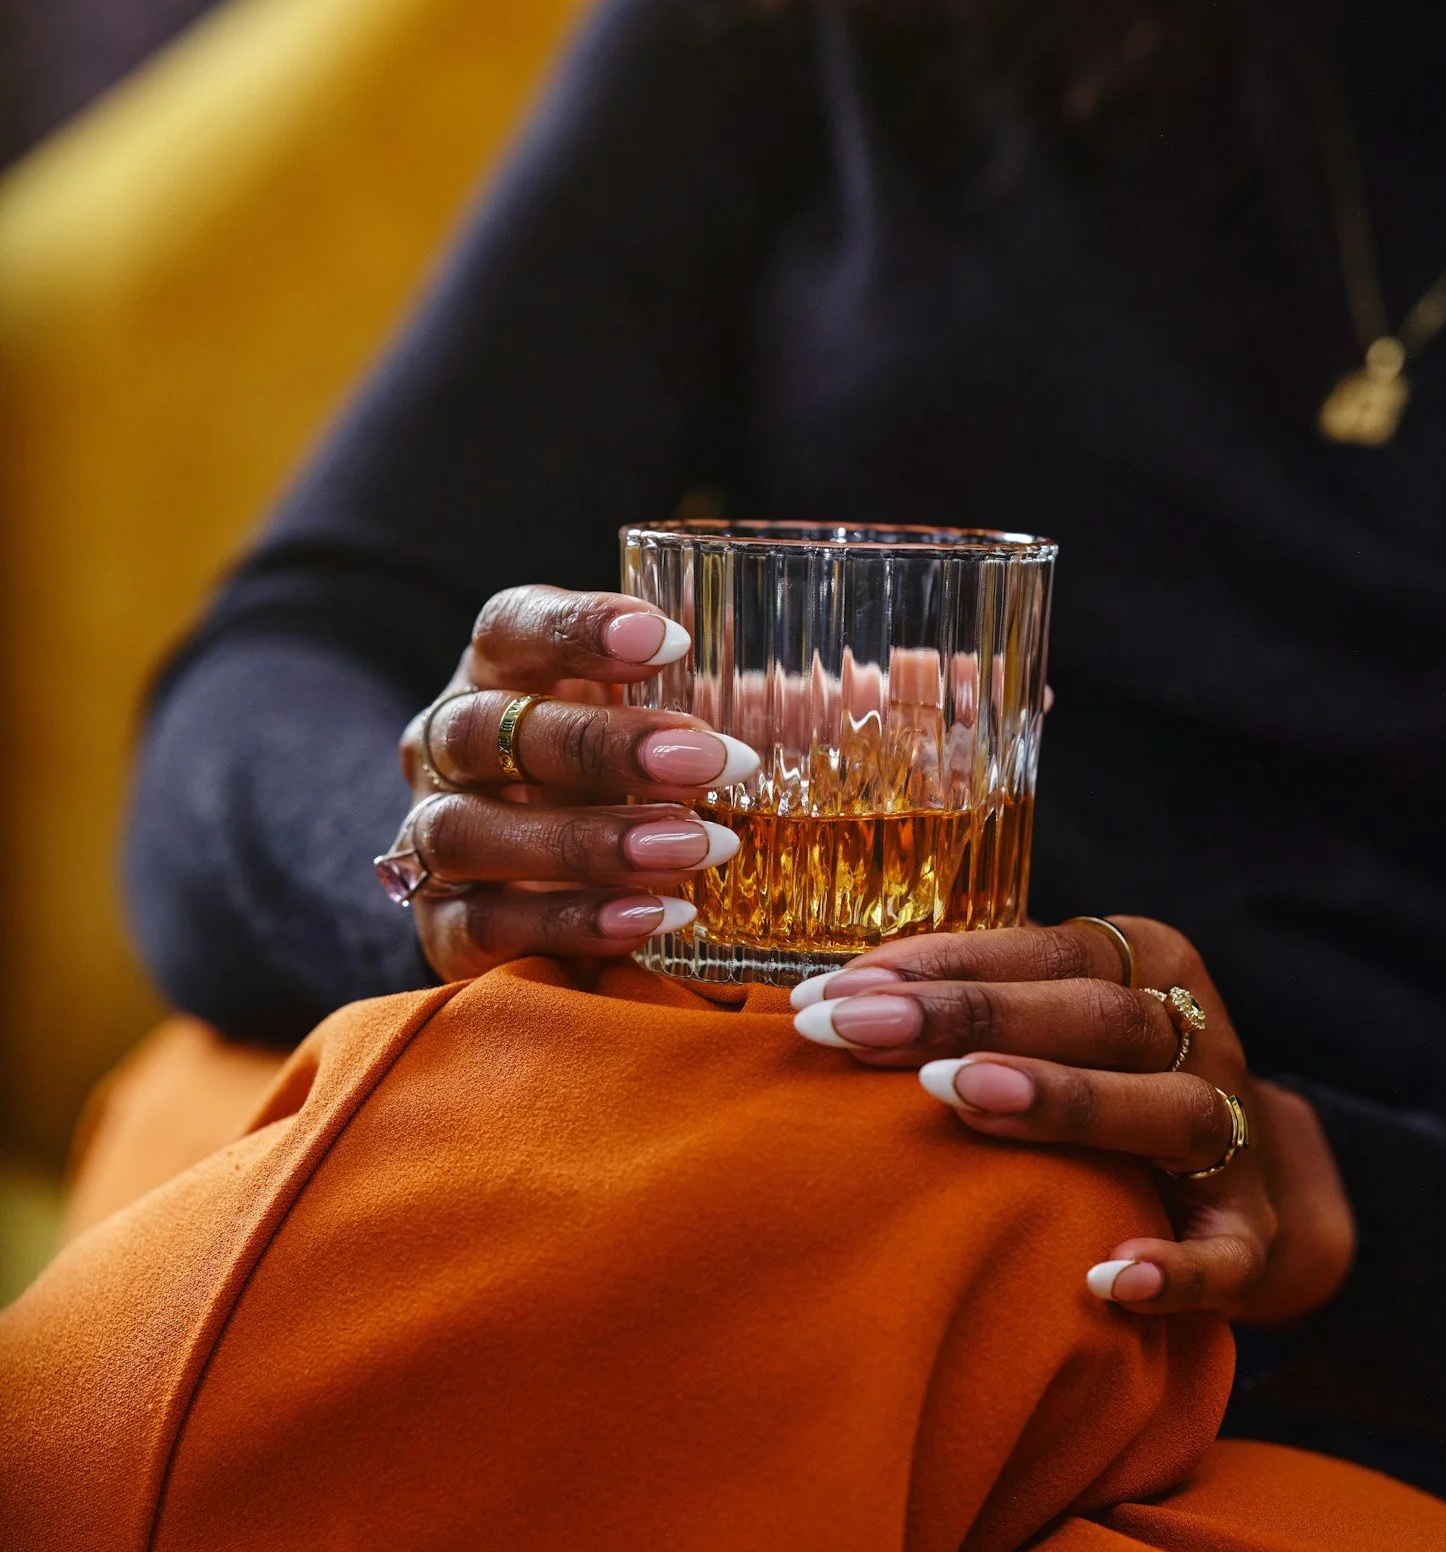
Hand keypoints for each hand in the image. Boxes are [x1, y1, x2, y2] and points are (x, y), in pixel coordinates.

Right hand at [387, 585, 754, 979]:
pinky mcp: (438, 925)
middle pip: (487, 727)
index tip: (672, 641)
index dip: (580, 628)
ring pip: (469, 829)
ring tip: (699, 849)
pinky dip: (568, 921)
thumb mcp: (690, 722)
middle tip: (712, 762)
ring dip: (588, 840)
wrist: (558, 888)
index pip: (513, 626)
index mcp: (502, 670)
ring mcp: (432, 834)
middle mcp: (447, 744)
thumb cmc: (644, 777)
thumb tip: (907, 675)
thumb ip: (760, 697)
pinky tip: (657, 917)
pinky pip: (480, 923)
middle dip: (602, 745)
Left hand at [789, 915, 1353, 1324]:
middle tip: (859, 1032)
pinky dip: (1173, 1268)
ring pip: (1166, 1108)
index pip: (1043, 952)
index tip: (832, 992)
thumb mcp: (1060, 1019)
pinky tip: (1105, 1278)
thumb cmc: (1106, 1081)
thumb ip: (974, 1002)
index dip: (938, 967)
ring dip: (1062, 1100)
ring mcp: (1235, 1137)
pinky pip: (1225, 1254)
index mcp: (1150, 966)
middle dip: (969, 1018)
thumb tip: (825, 997)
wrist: (1246, 1182)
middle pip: (1097, 1017)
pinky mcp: (1252, 1234)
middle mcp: (1202, 1039)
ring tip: (960, 1096)